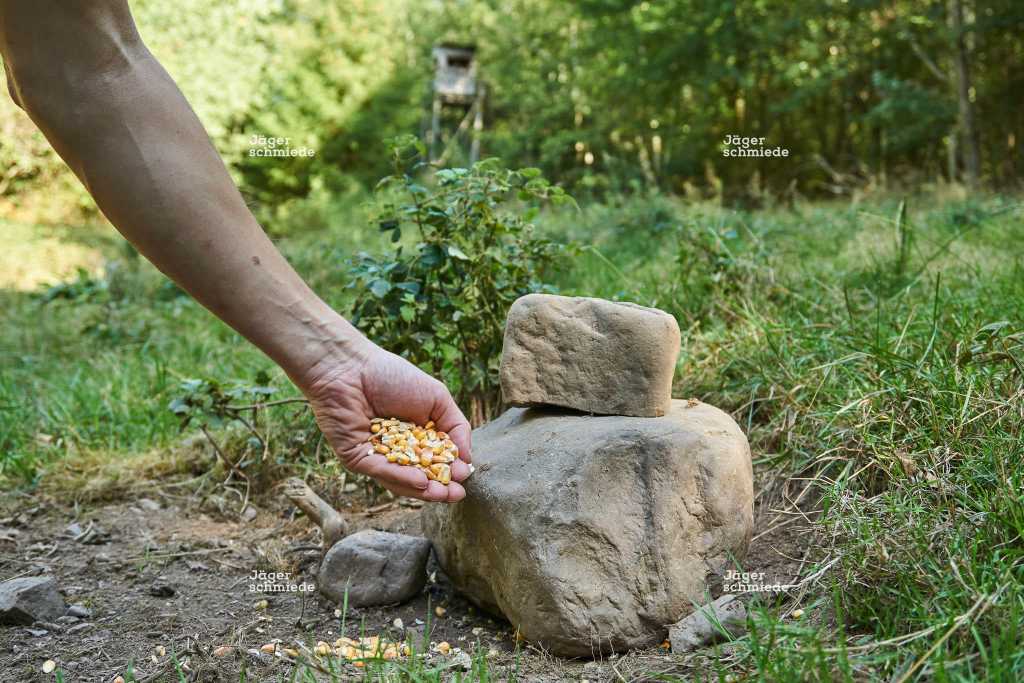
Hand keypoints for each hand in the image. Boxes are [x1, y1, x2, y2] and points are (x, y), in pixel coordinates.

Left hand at [300, 343, 472, 502]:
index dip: (450, 469)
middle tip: (457, 495)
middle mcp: (397, 449)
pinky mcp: (358, 458)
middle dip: (440, 487)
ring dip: (423, 489)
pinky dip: (401, 477)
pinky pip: (381, 470)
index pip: (436, 459)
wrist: (351, 367)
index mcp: (416, 435)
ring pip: (401, 479)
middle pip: (421, 474)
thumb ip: (457, 427)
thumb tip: (468, 459)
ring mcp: (377, 456)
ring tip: (443, 494)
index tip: (464, 477)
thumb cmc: (393, 377)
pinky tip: (420, 481)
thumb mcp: (437, 398)